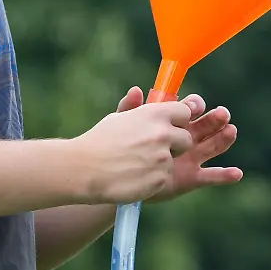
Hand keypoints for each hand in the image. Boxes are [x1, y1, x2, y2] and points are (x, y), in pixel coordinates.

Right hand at [72, 91, 193, 203]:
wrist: (84, 169)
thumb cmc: (98, 142)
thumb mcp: (117, 118)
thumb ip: (134, 107)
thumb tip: (138, 91)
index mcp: (154, 114)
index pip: (184, 112)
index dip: (178, 121)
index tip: (169, 127)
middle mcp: (162, 134)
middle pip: (186, 139)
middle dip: (176, 145)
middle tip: (154, 149)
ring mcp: (163, 158)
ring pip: (173, 160)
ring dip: (160, 163)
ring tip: (136, 164)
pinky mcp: (160, 179)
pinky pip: (164, 177)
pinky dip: (152, 178)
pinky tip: (134, 176)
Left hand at [113, 86, 241, 202]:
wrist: (119, 178)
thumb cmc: (123, 148)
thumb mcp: (124, 126)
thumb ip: (130, 109)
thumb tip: (136, 90)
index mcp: (174, 122)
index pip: (191, 108)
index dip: (195, 105)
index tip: (195, 106)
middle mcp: (187, 137)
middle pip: (207, 125)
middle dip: (216, 118)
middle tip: (222, 114)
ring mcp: (192, 158)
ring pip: (213, 146)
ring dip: (224, 138)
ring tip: (231, 131)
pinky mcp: (192, 178)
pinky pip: (212, 176)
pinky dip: (225, 175)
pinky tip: (236, 173)